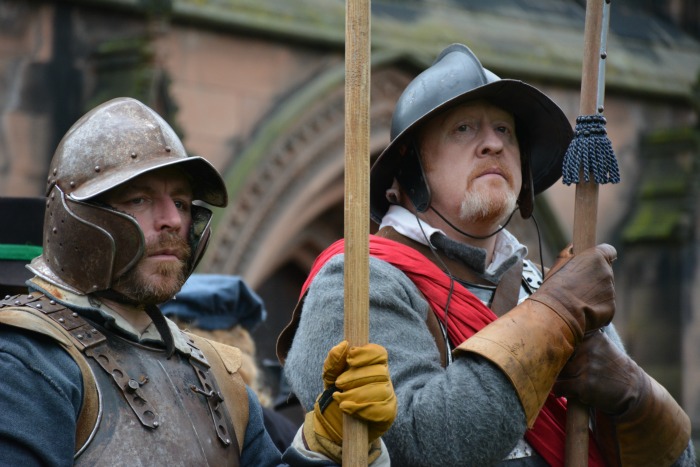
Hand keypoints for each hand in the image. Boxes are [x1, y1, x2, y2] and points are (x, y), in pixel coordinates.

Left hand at [305, 341, 396, 461]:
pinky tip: (347, 409)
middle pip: (379, 372)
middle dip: (356, 377)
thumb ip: (334, 361)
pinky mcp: (388, 414)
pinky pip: (382, 409)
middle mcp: (384, 379)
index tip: (350, 358)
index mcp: (372, 365)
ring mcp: (388, 396)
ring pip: (381, 391)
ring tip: (339, 399)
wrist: (332, 424)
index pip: (379, 353)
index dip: (366, 354)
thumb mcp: (330, 376)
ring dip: (356, 394)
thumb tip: (344, 344)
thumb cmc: (336, 395)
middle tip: (338, 384)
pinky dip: (362, 409)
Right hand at [529, 243, 616, 341]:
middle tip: (577, 285)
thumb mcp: (558, 264)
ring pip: (605, 290)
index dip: (601, 257)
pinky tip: (581, 311)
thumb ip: (569, 253)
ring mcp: (611, 291)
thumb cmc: (555, 287)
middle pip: (605, 272)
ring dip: (594, 294)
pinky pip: (604, 306)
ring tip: (576, 300)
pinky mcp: (611, 308)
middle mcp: (607, 272)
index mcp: (597, 257)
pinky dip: (595, 309)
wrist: (557, 313)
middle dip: (594, 278)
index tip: (593, 262)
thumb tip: (572, 247)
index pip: (609, 251)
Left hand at [553, 330, 644, 414]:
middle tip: (557, 369)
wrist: (633, 389)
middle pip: (558, 355)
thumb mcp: (600, 345)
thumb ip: (579, 340)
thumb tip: (546, 337)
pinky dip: (560, 391)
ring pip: (558, 372)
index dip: (554, 345)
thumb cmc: (610, 366)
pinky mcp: (585, 385)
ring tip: (568, 381)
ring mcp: (587, 367)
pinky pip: (560, 387)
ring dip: (559, 378)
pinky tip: (567, 392)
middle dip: (556, 364)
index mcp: (592, 336)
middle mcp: (589, 349)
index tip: (551, 347)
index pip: (561, 336)